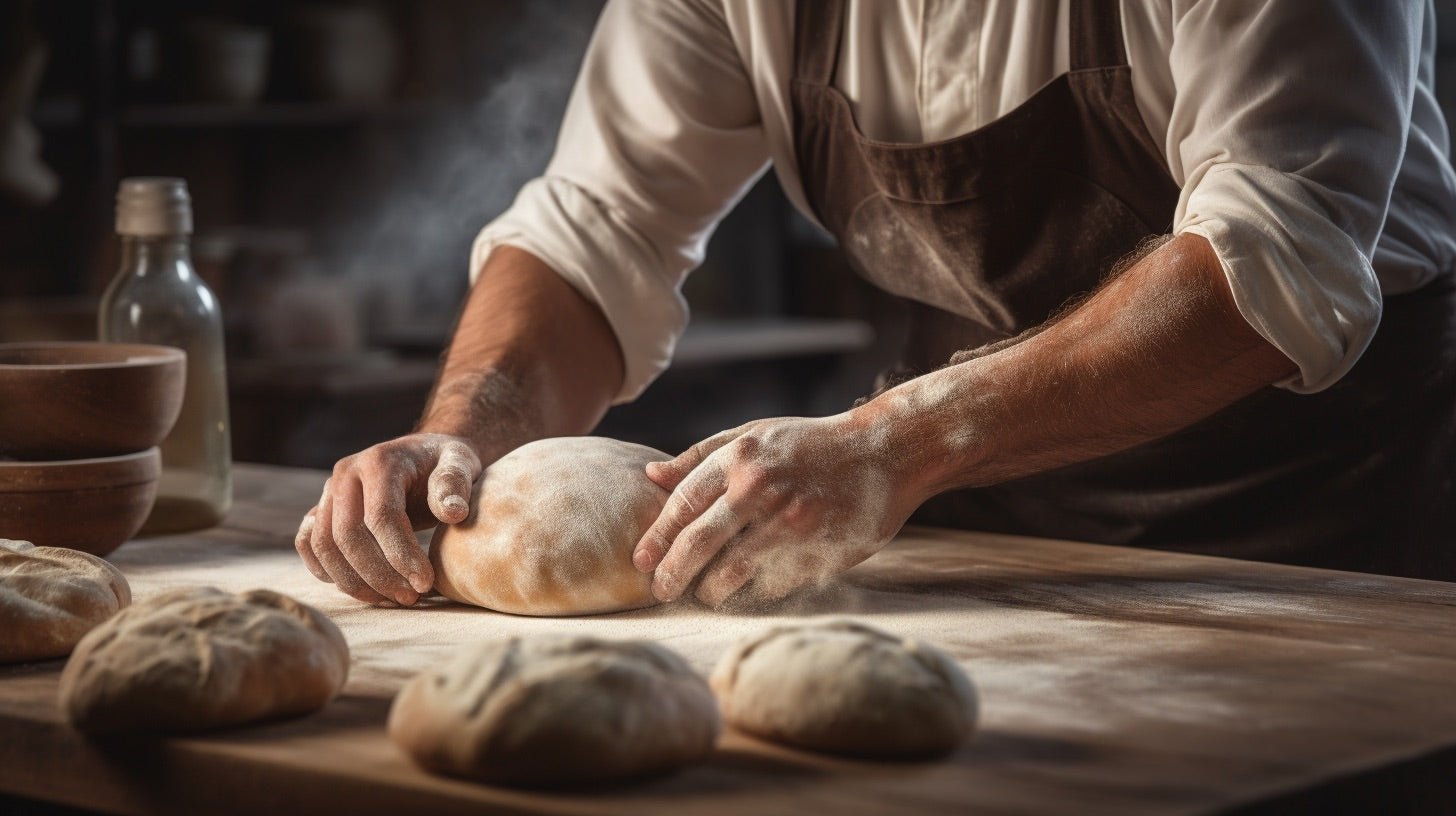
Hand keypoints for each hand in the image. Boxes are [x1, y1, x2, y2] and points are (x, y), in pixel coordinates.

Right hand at [294, 433, 482, 605]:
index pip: (381, 516)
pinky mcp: (320, 510)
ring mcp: (328, 492)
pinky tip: (364, 589)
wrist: (424, 456)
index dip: (401, 555)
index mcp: (380, 461)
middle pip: (347, 535)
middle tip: (411, 597)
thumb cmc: (444, 464)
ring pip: (323, 545)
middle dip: (379, 575)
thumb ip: (456, 484)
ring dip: (355, 581)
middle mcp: (345, 474)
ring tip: (393, 599)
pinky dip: (328, 572)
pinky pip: (308, 545)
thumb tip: (454, 512)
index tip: (425, 583)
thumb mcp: (461, 464)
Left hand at [632, 410, 924, 606]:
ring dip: (711, 589)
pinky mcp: (818, 551)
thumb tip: (649, 476)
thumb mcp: (755, 434)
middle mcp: (763, 489)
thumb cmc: (811, 444)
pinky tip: (752, 588)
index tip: (641, 561)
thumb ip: (700, 456)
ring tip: (705, 592)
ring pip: (732, 571)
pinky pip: (773, 582)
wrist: (886, 451)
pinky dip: (757, 589)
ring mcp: (793, 523)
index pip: (683, 504)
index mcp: (742, 456)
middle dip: (673, 573)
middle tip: (660, 591)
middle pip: (699, 542)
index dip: (657, 537)